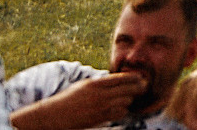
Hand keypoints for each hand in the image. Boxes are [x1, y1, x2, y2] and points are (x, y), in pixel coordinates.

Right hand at [13, 72, 146, 128]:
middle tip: (143, 86)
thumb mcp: (84, 85)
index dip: (134, 77)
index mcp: (95, 83)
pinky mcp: (99, 119)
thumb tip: (116, 80)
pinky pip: (119, 113)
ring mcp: (100, 108)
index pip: (122, 78)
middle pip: (128, 90)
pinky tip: (121, 108)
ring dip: (129, 100)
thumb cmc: (68, 99)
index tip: (140, 77)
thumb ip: (100, 83)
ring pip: (125, 102)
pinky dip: (123, 110)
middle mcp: (100, 95)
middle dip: (137, 88)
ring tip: (130, 98)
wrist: (54, 116)